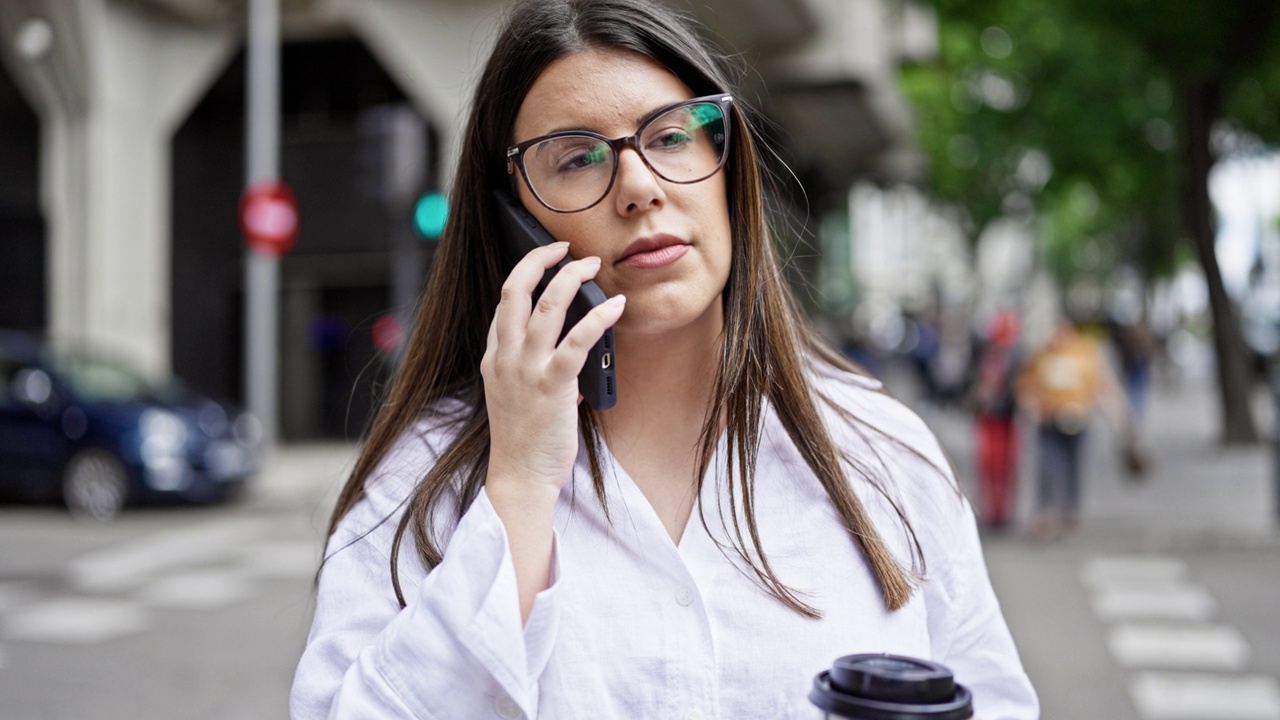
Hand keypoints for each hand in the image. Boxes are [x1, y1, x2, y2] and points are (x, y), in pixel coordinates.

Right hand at [481, 242, 625, 491]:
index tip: (546, 259)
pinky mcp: (553, 387)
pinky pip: (576, 342)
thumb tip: (573, 352)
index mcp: (494, 358)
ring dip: (571, 279)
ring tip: (591, 266)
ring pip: (546, 307)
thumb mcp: (520, 396)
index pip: (504, 303)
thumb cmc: (524, 440)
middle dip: (539, 260)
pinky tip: (616, 306)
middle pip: (514, 291)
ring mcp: (526, 370)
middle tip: (565, 248)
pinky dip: (598, 318)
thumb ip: (539, 369)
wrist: (520, 477)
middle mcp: (505, 357)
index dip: (524, 273)